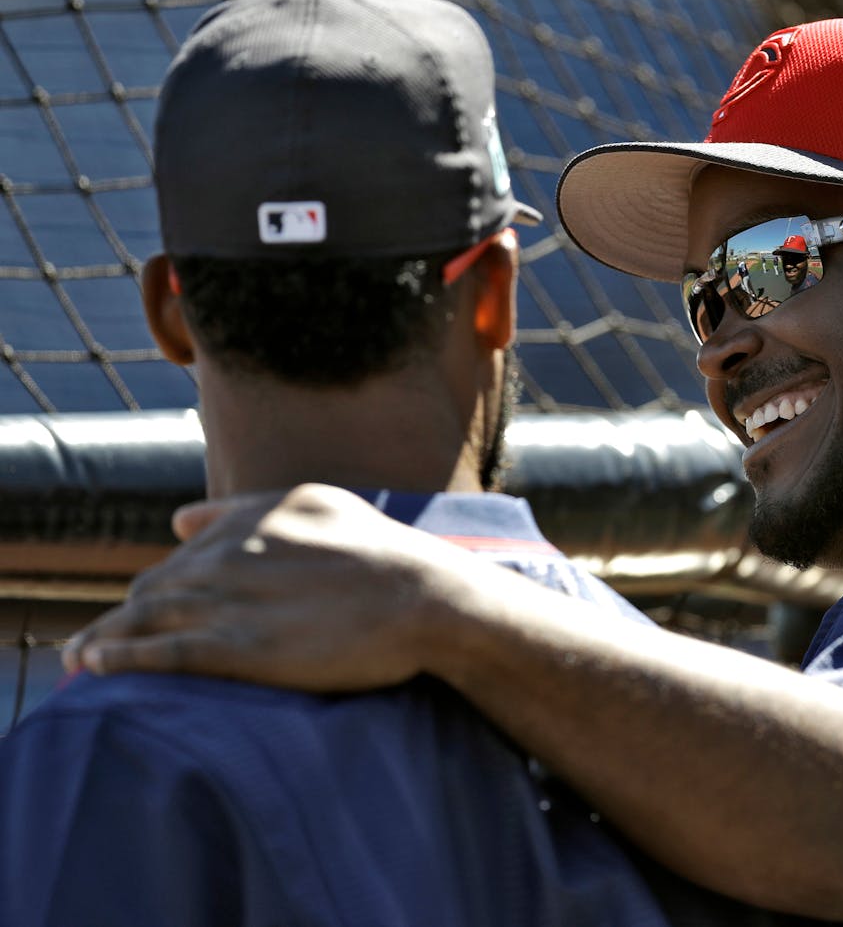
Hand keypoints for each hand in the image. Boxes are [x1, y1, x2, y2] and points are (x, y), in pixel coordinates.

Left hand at [63, 483, 472, 690]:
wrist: (429, 599)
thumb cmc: (388, 558)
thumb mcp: (322, 507)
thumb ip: (251, 509)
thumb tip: (179, 518)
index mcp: (255, 516)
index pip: (185, 549)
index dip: (166, 581)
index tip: (154, 604)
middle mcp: (232, 550)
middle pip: (157, 583)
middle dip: (129, 611)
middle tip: (110, 639)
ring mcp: (231, 597)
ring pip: (145, 615)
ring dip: (104, 637)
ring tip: (81, 658)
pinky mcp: (236, 645)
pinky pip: (157, 653)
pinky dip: (118, 658)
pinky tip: (95, 667)